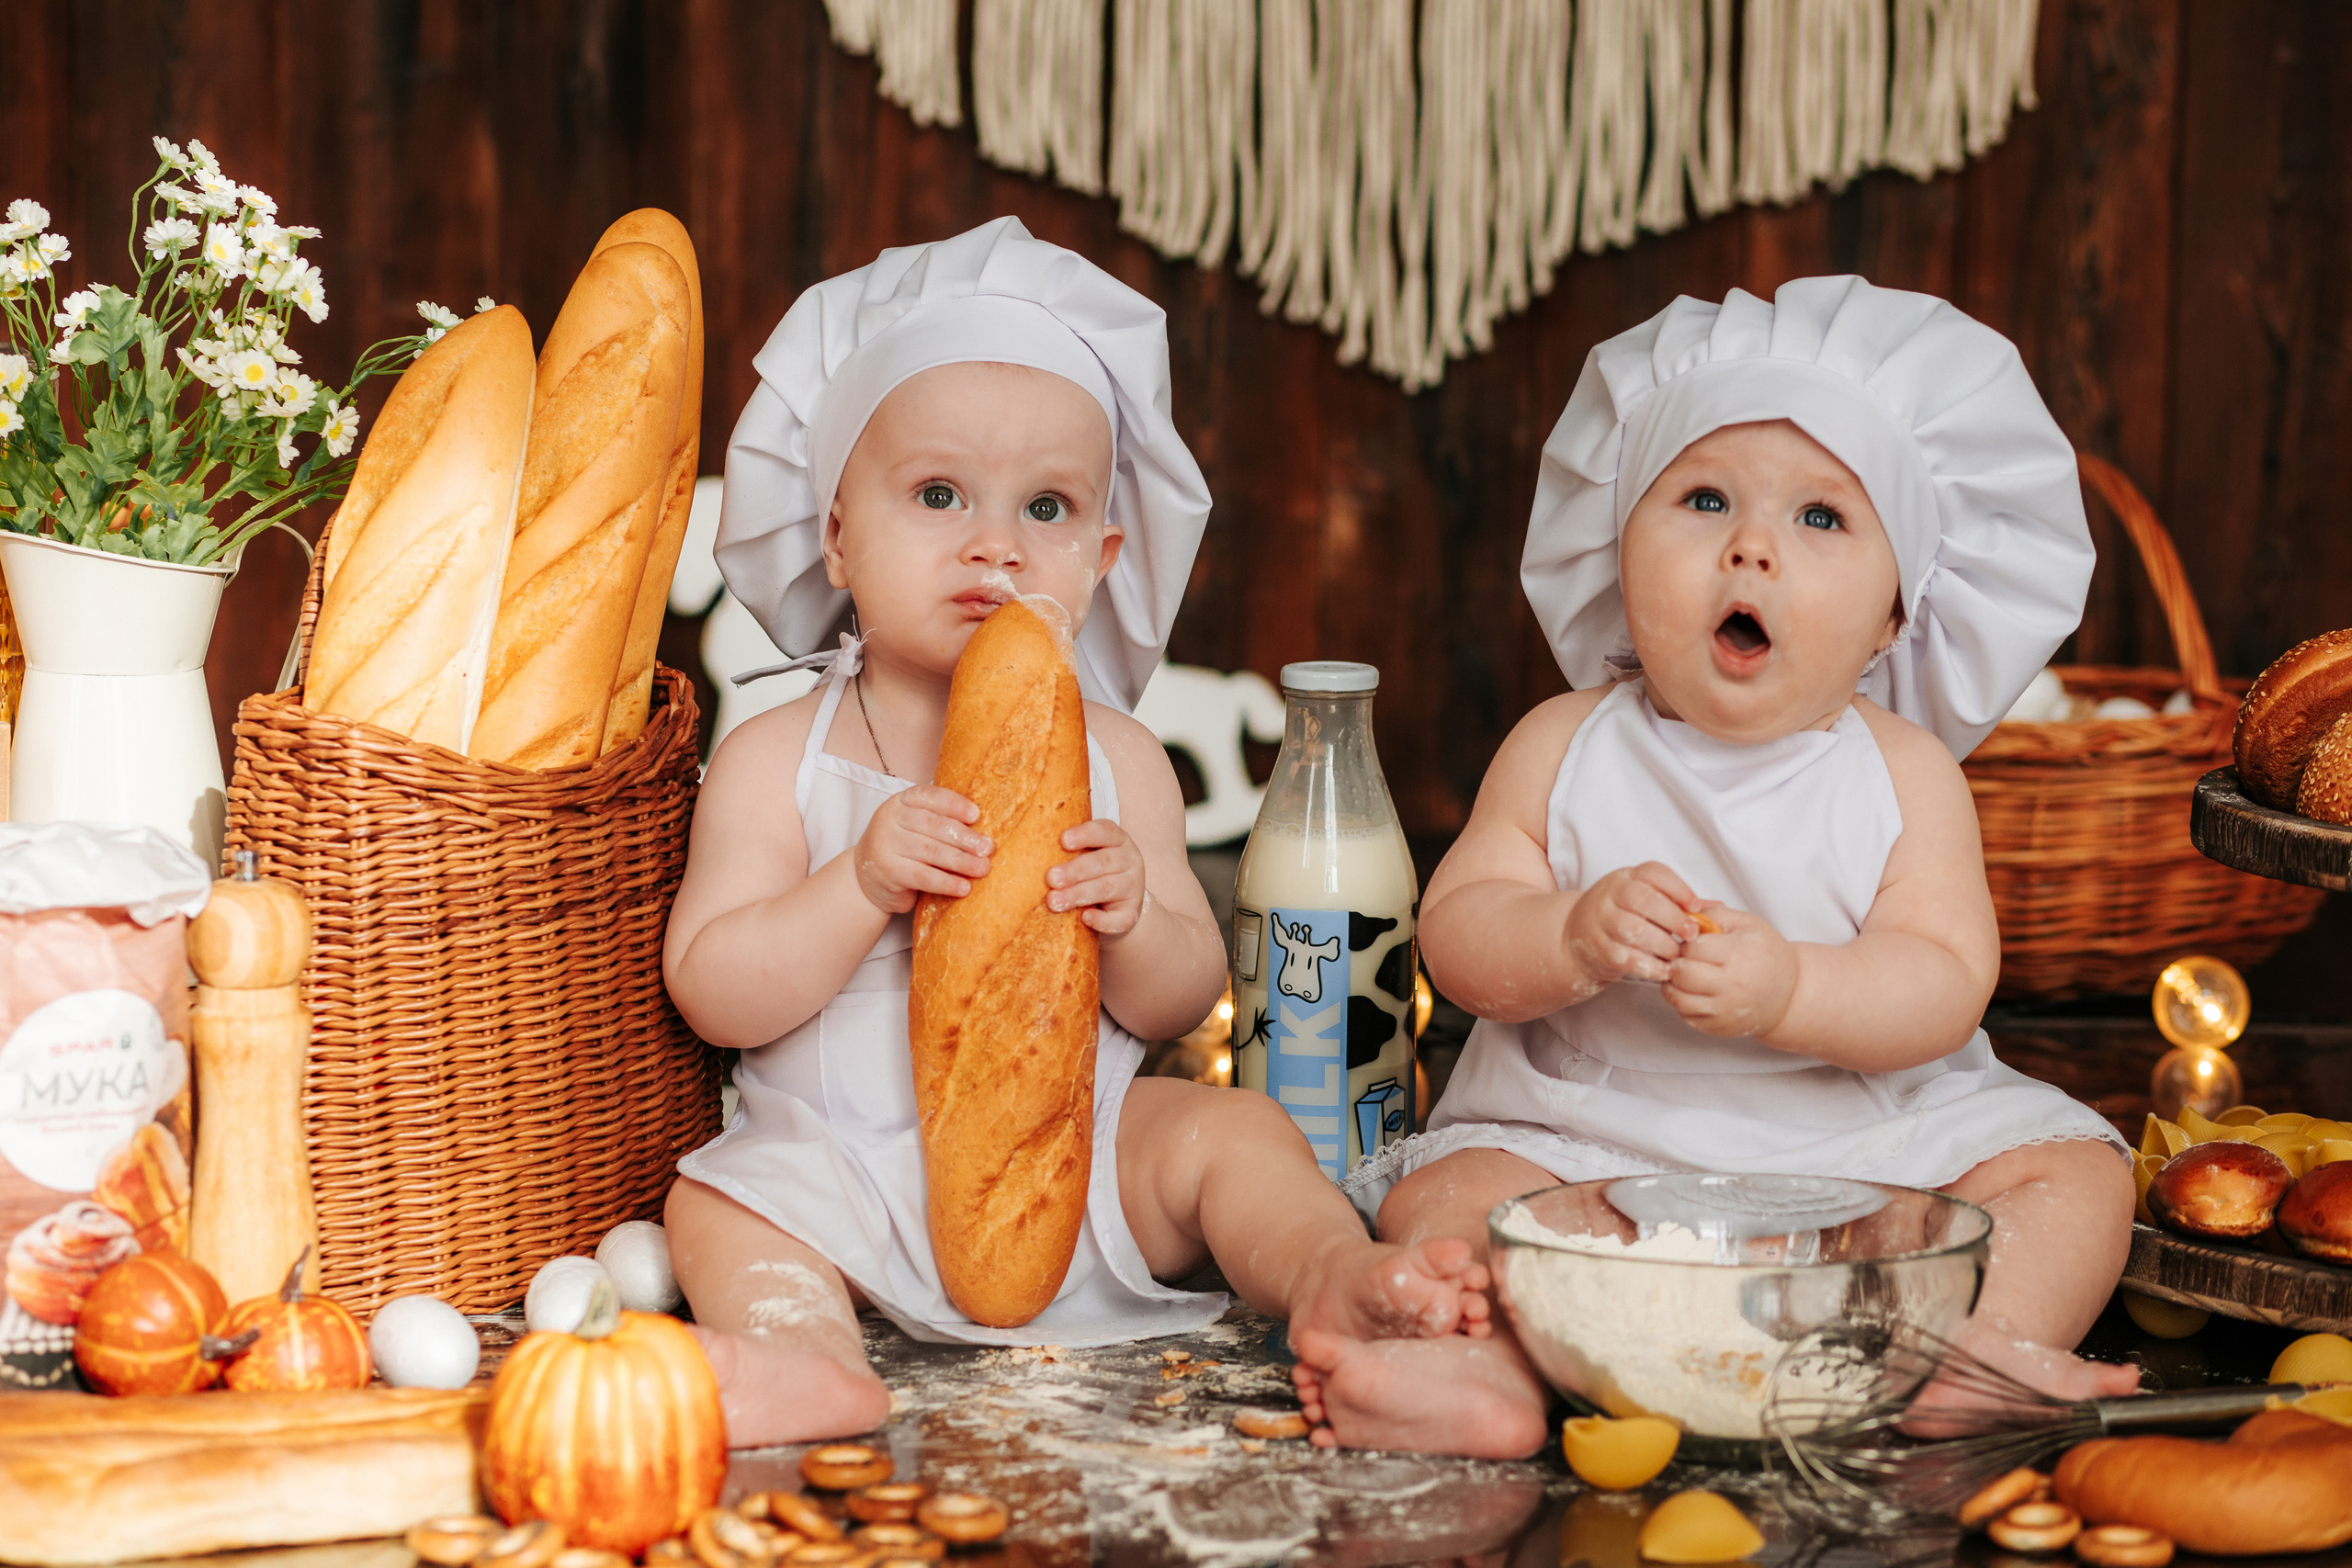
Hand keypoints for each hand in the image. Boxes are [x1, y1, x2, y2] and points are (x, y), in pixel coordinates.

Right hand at [851, 784, 990, 913]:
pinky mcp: (887, 871)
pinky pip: (922, 876)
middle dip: (964, 838)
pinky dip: (946, 882)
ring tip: (982, 868)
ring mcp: (885, 844)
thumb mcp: (915, 827)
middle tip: (987, 848)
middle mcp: (890, 819)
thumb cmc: (902, 849)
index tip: (976, 816)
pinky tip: (964, 887)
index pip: (929, 797)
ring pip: (930, 851)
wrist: (866, 878)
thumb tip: (982, 830)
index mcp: (901, 802)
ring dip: (961, 861)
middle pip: (933, 825)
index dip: (954, 804)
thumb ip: (940, 821)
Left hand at [1047, 819, 1147, 936]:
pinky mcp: (1132, 913)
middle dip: (1074, 871)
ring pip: (1107, 888)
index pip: (1105, 831)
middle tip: (1051, 879)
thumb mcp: (1087, 855)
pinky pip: (1120, 918)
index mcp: (1117, 840)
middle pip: (1102, 862)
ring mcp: (1133, 887)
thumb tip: (1030, 852)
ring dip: (1078, 895)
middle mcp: (1129, 860)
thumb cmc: (1093, 873)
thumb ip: (1069, 852)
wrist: (1117, 905)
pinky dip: (1103, 920)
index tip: (1063, 840)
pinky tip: (1086, 918)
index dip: (1084, 834)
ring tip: (1054, 902)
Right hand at [1564, 862, 1708, 986]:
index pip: (1654, 873)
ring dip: (1662, 943)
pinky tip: (1663, 969)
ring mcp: (1601, 922)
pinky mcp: (1599, 949)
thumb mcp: (1643, 898)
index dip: (1679, 889)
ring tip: (1677, 954)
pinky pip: (1626, 957)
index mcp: (1626, 878)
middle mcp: (1611, 895)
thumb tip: (1716, 908)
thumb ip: (1678, 902)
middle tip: (1691, 934)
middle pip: (1643, 899)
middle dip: (1673, 918)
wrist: (1575, 935)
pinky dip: (1649, 965)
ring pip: (1633, 929)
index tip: (1695, 907)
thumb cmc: (1619, 914)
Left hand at [1665, 905, 1797, 1037]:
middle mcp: (1731, 986)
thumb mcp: (1748, 924)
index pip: (1693, 947)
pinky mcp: (1717, 1027)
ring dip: (1673, 982)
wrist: (1791, 995)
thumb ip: (1714, 914)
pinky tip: (1692, 990)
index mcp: (1739, 955)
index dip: (1687, 941)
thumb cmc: (1769, 957)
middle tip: (1686, 957)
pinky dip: (1681, 1001)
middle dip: (1678, 961)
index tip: (1694, 941)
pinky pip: (1684, 1014)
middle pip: (1681, 972)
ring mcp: (1723, 1010)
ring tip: (1684, 972)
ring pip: (1677, 997)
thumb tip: (1684, 912)